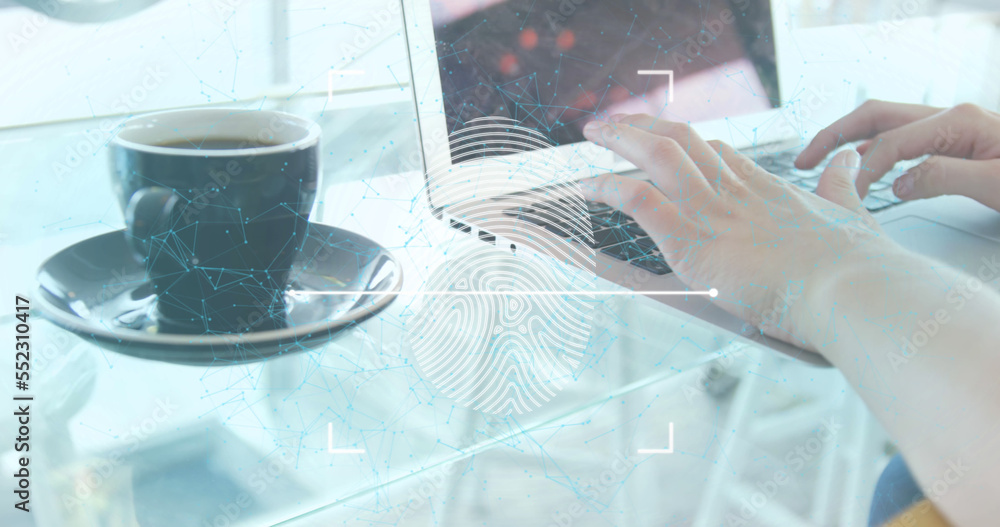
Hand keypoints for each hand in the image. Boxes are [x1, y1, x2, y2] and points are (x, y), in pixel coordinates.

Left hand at [579, 114, 899, 348]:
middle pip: (683, 140)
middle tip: (618, 123)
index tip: (668, 140)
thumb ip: (842, 185)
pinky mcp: (691, 240)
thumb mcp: (852, 214)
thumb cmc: (856, 267)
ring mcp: (711, 212)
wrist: (850, 289)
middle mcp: (736, 192)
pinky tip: (589, 186)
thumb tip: (850, 159)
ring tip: (596, 132)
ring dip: (621, 139)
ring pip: (657, 156)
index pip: (720, 153)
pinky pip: (638, 199)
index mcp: (768, 189)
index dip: (689, 143)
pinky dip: (609, 187)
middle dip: (646, 126)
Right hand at [795, 100, 999, 209]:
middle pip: (875, 116)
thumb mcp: (997, 186)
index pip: (891, 142)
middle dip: (834, 136)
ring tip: (819, 163)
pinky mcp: (952, 142)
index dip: (864, 169)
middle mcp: (949, 118)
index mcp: (958, 122)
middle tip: (802, 162)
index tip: (849, 198)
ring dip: (848, 141)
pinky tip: (860, 169)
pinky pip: (900, 140)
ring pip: (884, 125)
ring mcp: (950, 127)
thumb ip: (943, 178)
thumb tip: (895, 183)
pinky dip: (871, 151)